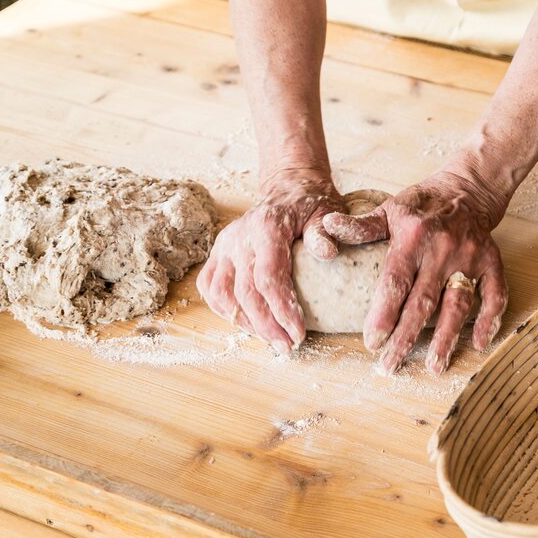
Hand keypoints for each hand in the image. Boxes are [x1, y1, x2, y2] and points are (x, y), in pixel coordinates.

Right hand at [197, 168, 342, 354]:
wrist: (289, 190)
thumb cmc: (311, 206)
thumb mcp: (327, 213)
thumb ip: (325, 232)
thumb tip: (328, 252)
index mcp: (266, 227)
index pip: (268, 278)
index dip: (282, 311)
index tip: (299, 334)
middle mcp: (239, 237)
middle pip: (244, 293)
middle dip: (266, 326)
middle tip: (287, 347)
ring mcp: (224, 246)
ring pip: (221, 294)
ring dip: (244, 322)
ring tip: (269, 339)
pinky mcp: (218, 253)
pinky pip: (210, 287)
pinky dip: (224, 309)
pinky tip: (247, 323)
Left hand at [323, 163, 508, 374]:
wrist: (467, 189)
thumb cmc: (421, 205)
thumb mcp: (389, 209)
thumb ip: (361, 226)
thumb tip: (327, 227)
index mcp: (413, 236)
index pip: (396, 281)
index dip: (384, 313)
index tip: (372, 342)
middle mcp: (443, 249)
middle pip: (423, 301)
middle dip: (406, 336)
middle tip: (390, 365)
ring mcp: (470, 258)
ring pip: (458, 304)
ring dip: (446, 338)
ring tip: (433, 366)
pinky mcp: (491, 263)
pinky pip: (495, 294)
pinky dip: (489, 319)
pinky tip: (479, 343)